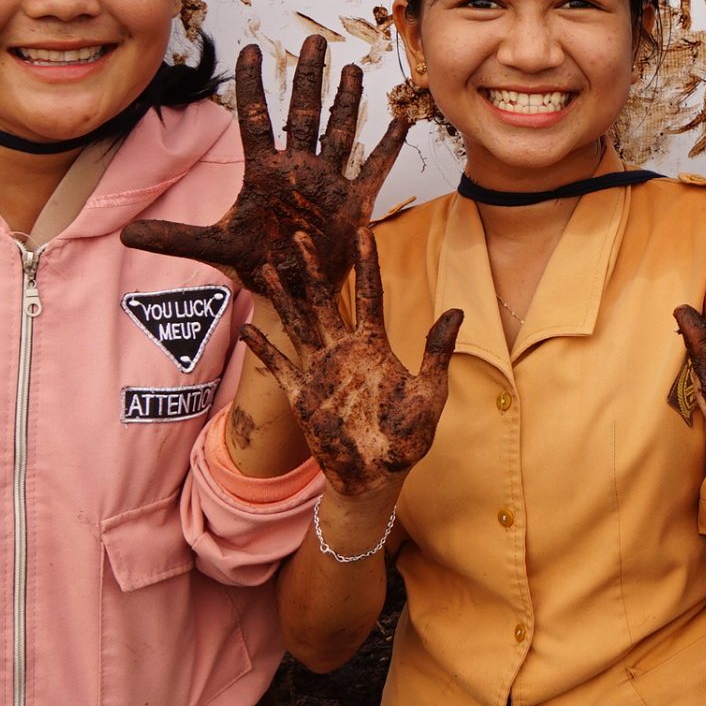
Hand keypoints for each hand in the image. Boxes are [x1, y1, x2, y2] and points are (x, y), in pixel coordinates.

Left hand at [122, 36, 418, 294]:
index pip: (256, 118)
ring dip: (346, 102)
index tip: (252, 48)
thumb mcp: (215, 248)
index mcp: (264, 172)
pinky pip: (374, 169)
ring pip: (339, 132)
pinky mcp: (354, 203)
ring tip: (351, 69)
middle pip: (304, 113)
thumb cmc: (258, 265)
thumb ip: (174, 238)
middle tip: (314, 40)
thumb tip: (126, 235)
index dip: (254, 84)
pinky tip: (400, 121)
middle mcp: (298, 168)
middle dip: (309, 77)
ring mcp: (328, 182)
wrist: (295, 294)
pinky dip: (388, 147)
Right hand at [241, 229, 461, 496]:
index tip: (362, 228)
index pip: (369, 293)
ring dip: (284, 296)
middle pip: (324, 300)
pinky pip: (279, 366)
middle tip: (300, 233)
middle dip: (313, 268)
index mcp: (374, 346)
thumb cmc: (409, 438)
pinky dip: (263, 348)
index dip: (366, 262)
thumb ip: (437, 354)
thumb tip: (457, 311)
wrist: (378, 477)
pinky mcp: (301, 395)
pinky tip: (248, 326)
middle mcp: (344, 351)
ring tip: (269, 266)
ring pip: (298, 323)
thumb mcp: (429, 394)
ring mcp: (320, 371)